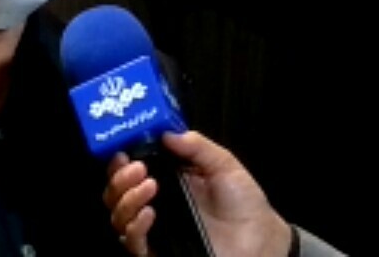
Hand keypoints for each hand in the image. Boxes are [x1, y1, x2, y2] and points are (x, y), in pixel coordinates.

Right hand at [104, 131, 292, 256]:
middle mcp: (154, 201)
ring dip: (126, 198)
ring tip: (149, 187)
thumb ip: (197, 147)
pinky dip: (135, 227)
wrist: (262, 240)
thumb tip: (167, 133)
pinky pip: (132, 242)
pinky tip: (150, 214)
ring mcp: (154, 228)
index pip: (129, 167)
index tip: (123, 149)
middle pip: (116, 190)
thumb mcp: (224, 165)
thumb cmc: (244, 203)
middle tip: (137, 168)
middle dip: (119, 177)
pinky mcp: (158, 251)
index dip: (119, 158)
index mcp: (165, 177)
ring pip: (118, 215)